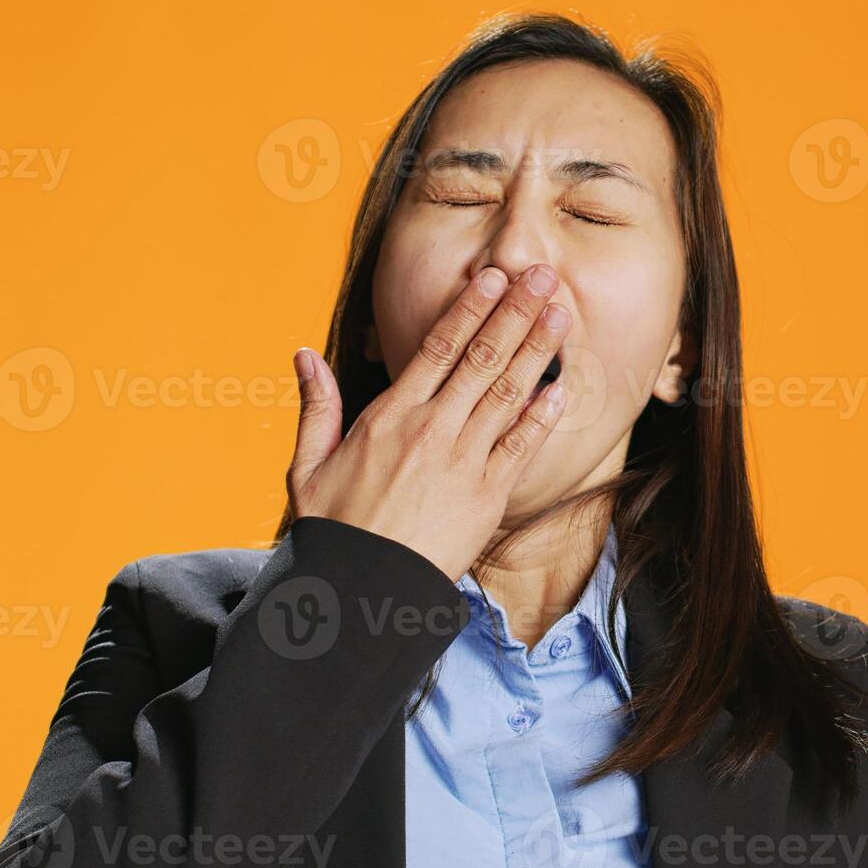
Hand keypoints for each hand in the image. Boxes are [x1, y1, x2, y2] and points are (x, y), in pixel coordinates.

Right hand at [287, 264, 570, 579]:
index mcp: (390, 415)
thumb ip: (316, 406)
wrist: (362, 590)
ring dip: (538, 350)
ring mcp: (464, 461)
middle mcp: (432, 429)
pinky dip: (543, 415)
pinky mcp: (488, 496)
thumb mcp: (308, 466)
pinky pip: (522, 446)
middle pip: (483, 358)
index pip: (439, 348)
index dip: (471, 308)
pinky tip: (563, 387)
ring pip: (508, 393)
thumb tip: (304, 355)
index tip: (493, 278)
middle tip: (543, 277)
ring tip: (561, 315)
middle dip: (516, 313)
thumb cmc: (334, 530)